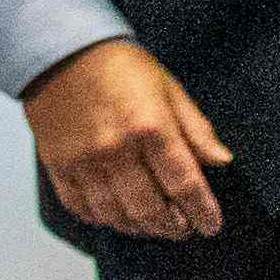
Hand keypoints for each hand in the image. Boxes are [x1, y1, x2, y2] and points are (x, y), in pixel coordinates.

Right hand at [23, 38, 231, 241]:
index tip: (211, 225)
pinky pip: (82, 208)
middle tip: (184, 228)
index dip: (202, 210)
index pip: (184, 183)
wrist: (60, 51)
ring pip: (116, 215)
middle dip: (173, 226)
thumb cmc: (119, 66)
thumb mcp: (170, 89)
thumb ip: (196, 130)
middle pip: (150, 208)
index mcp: (150, 127)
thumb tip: (221, 161)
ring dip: (141, 228)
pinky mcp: (58, 167)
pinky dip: (104, 219)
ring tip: (156, 225)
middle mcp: (115, 149)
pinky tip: (118, 216)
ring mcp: (83, 162)